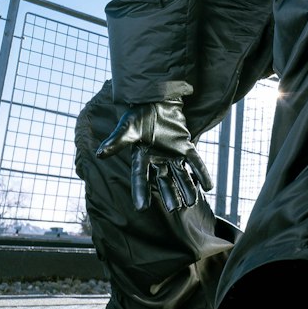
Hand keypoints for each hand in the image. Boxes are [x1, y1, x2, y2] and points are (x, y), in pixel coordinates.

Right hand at [95, 101, 212, 211]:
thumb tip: (98, 154)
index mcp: (142, 157)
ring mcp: (173, 154)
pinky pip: (195, 161)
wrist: (156, 99)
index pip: (140, 177)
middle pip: (164, 181)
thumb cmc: (139, 114)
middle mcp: (158, 159)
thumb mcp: (127, 127)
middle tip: (174, 209)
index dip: (140, 192)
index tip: (141, 208)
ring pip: (181, 174)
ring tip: (192, 203)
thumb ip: (116, 142)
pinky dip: (201, 173)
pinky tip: (208, 187)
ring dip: (187, 187)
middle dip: (169, 194)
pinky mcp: (186, 146)